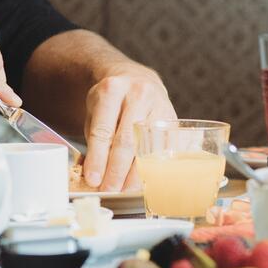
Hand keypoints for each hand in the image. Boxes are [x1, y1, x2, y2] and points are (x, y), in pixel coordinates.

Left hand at [80, 65, 175, 191]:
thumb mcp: (95, 110)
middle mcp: (138, 94)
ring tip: (124, 190)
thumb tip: (95, 175)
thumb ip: (95, 138)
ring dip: (135, 174)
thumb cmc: (111, 100)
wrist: (135, 78)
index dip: (98, 158)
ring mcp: (159, 105)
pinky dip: (154, 167)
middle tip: (109, 190)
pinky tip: (144, 180)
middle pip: (127, 141)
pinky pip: (164, 148)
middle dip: (116, 171)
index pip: (104, 130)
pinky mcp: (173, 119)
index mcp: (112, 89)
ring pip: (148, 147)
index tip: (93, 179)